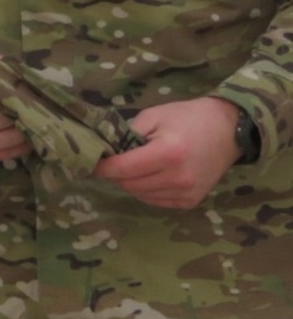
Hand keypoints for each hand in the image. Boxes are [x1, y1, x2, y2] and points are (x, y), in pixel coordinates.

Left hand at [94, 96, 239, 209]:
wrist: (228, 130)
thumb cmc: (186, 118)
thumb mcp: (153, 117)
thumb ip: (127, 135)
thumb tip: (105, 152)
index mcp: (168, 153)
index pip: (123, 168)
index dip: (102, 167)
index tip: (89, 162)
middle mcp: (179, 178)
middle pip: (129, 184)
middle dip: (115, 174)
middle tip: (112, 160)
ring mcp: (187, 193)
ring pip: (140, 195)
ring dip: (130, 182)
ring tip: (134, 165)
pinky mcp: (191, 201)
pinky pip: (156, 201)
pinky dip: (146, 190)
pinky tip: (150, 175)